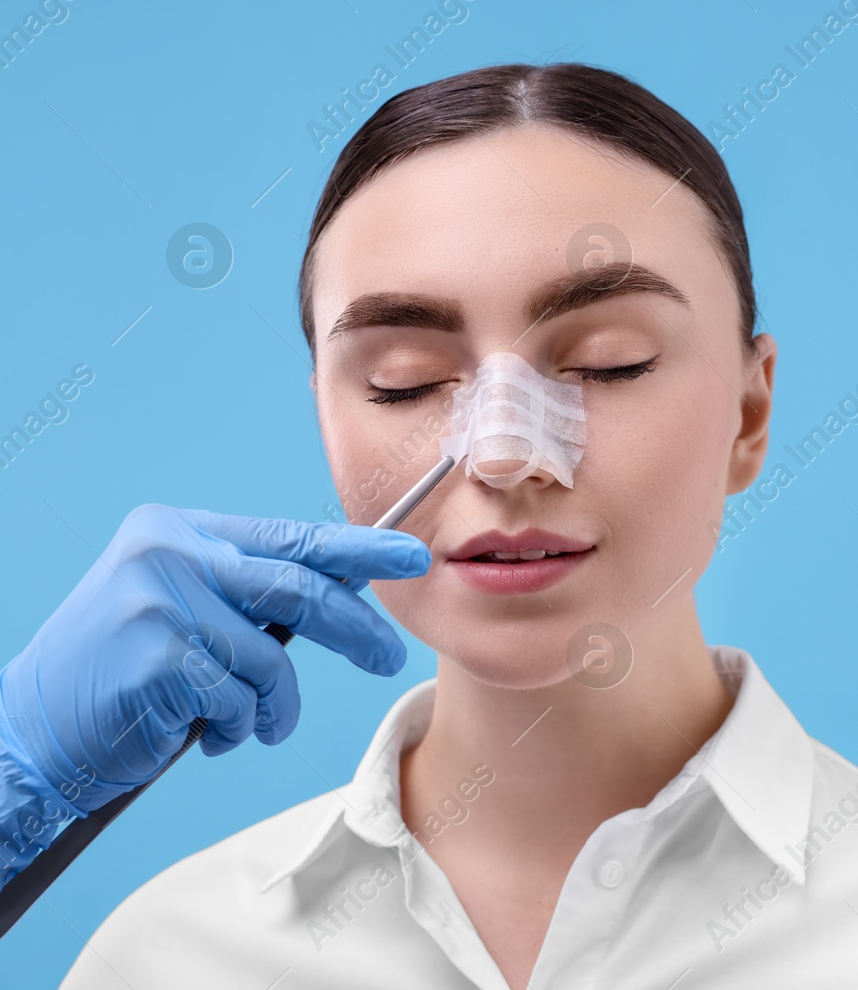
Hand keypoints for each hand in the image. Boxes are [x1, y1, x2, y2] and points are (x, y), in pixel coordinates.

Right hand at [0, 504, 430, 815]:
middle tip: (389, 658)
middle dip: (356, 628)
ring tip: (246, 726)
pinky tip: (200, 734)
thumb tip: (344, 583)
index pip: (288, 536)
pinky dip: (237, 729)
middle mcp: (166, 553)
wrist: (27, 734)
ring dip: (273, 709)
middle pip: (297, 588)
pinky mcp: (157, 658)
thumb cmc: (120, 679)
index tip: (413, 553)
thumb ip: (248, 592)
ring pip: (272, 660)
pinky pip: (240, 701)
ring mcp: (158, 603)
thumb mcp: (183, 612)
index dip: (358, 548)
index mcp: (177, 530)